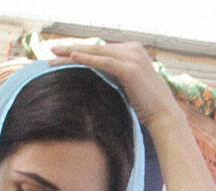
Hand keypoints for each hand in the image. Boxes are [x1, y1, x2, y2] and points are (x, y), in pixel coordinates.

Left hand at [49, 41, 179, 126]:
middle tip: (51, 52)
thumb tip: (97, 81)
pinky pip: (103, 61)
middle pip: (96, 47)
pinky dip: (86, 59)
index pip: (100, 49)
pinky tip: (72, 57)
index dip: (80, 51)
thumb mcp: (129, 88)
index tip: (61, 55)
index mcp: (132, 51)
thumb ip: (115, 78)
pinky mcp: (130, 69)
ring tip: (54, 55)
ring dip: (73, 53)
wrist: (165, 117)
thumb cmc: (147, 108)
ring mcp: (132, 57)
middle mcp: (133, 49)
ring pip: (96, 52)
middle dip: (71, 49)